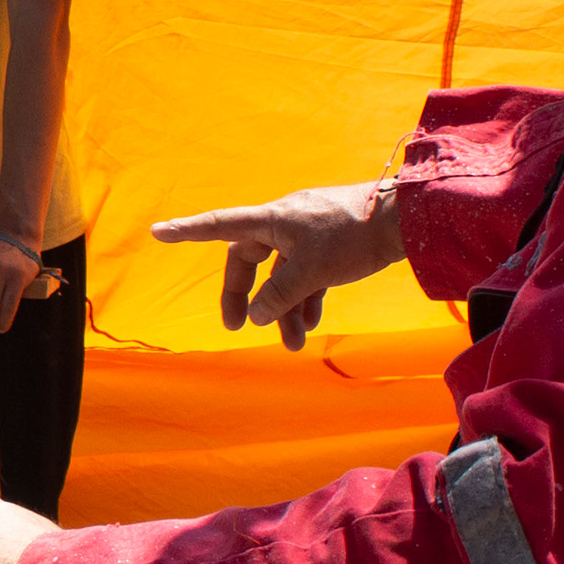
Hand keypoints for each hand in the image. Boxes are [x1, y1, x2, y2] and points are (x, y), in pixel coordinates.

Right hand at [148, 181, 402, 351]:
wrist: (405, 222)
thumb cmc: (353, 237)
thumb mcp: (312, 270)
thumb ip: (278, 294)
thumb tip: (254, 315)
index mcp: (272, 220)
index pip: (220, 226)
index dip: (187, 230)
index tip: (158, 232)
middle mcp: (284, 224)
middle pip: (249, 260)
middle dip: (245, 296)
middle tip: (237, 328)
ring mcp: (308, 234)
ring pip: (282, 274)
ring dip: (283, 308)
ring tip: (293, 343)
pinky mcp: (329, 244)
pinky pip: (305, 274)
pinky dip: (304, 298)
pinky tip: (310, 322)